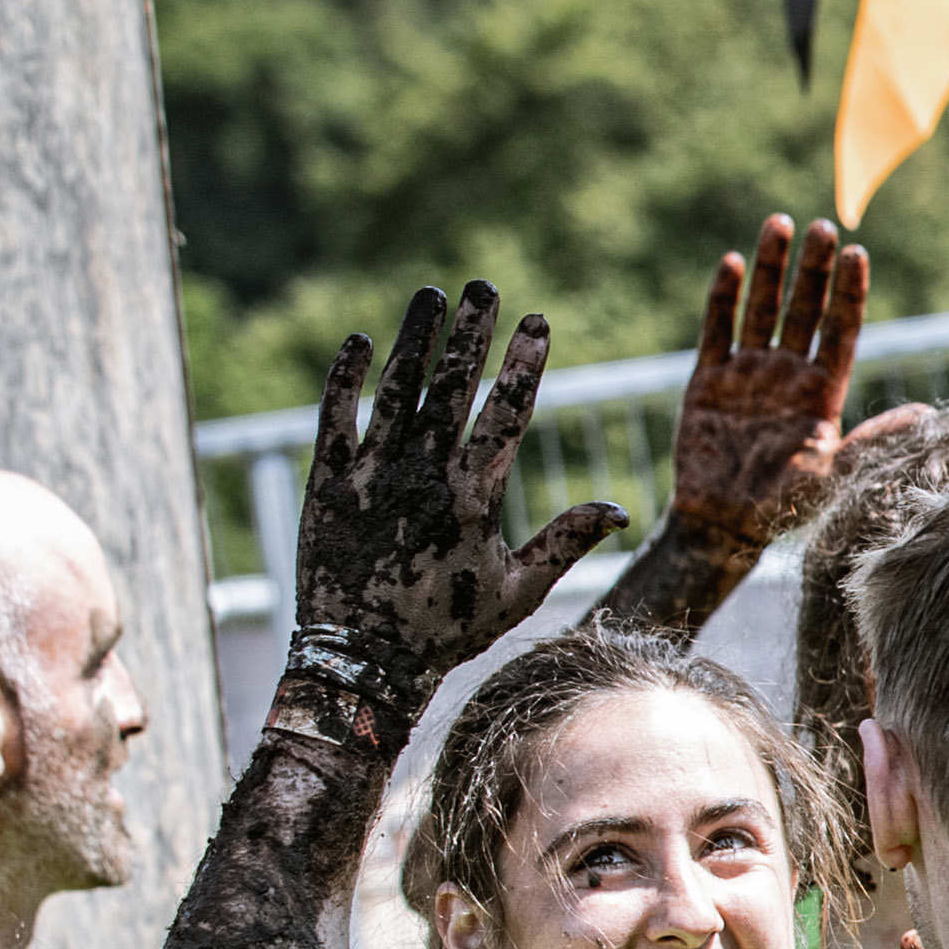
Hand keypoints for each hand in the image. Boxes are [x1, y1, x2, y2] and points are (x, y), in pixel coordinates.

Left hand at [295, 283, 623, 717]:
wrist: (362, 662)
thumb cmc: (447, 630)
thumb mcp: (518, 590)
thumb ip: (566, 540)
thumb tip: (620, 511)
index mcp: (472, 497)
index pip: (506, 412)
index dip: (524, 363)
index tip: (537, 321)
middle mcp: (422, 474)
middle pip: (451, 385)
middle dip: (470, 331)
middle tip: (482, 285)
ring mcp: (372, 474)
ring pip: (395, 388)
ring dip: (414, 338)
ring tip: (430, 295)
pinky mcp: (328, 482)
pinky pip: (335, 416)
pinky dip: (345, 378)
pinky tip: (357, 342)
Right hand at [671, 215, 882, 544]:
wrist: (725, 525)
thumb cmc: (786, 506)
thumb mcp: (838, 473)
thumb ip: (874, 438)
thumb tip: (925, 413)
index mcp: (823, 393)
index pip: (841, 331)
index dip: (848, 293)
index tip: (857, 254)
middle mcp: (788, 375)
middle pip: (804, 309)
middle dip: (813, 268)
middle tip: (822, 225)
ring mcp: (748, 373)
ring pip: (763, 308)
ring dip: (772, 267)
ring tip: (781, 223)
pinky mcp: (709, 380)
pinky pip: (717, 329)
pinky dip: (723, 297)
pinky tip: (734, 262)